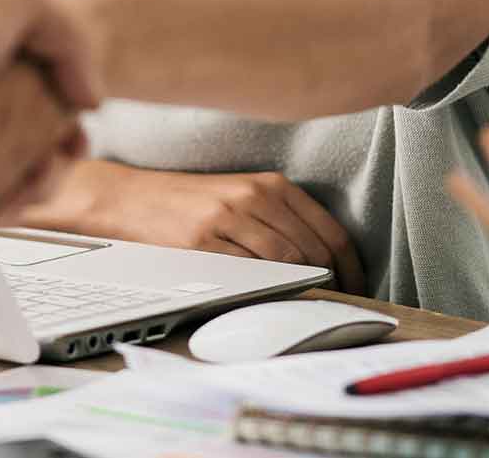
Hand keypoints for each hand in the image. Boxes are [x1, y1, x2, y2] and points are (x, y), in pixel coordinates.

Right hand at [40, 161, 366, 293]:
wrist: (132, 199)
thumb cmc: (191, 202)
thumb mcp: (242, 195)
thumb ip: (281, 218)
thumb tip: (326, 260)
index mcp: (270, 184)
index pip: (330, 230)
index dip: (351, 267)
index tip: (357, 288)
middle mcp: (253, 196)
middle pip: (312, 250)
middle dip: (330, 283)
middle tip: (333, 304)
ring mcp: (227, 218)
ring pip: (285, 263)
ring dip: (300, 288)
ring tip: (303, 304)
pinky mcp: (203, 242)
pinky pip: (247, 272)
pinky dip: (265, 289)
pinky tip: (267, 296)